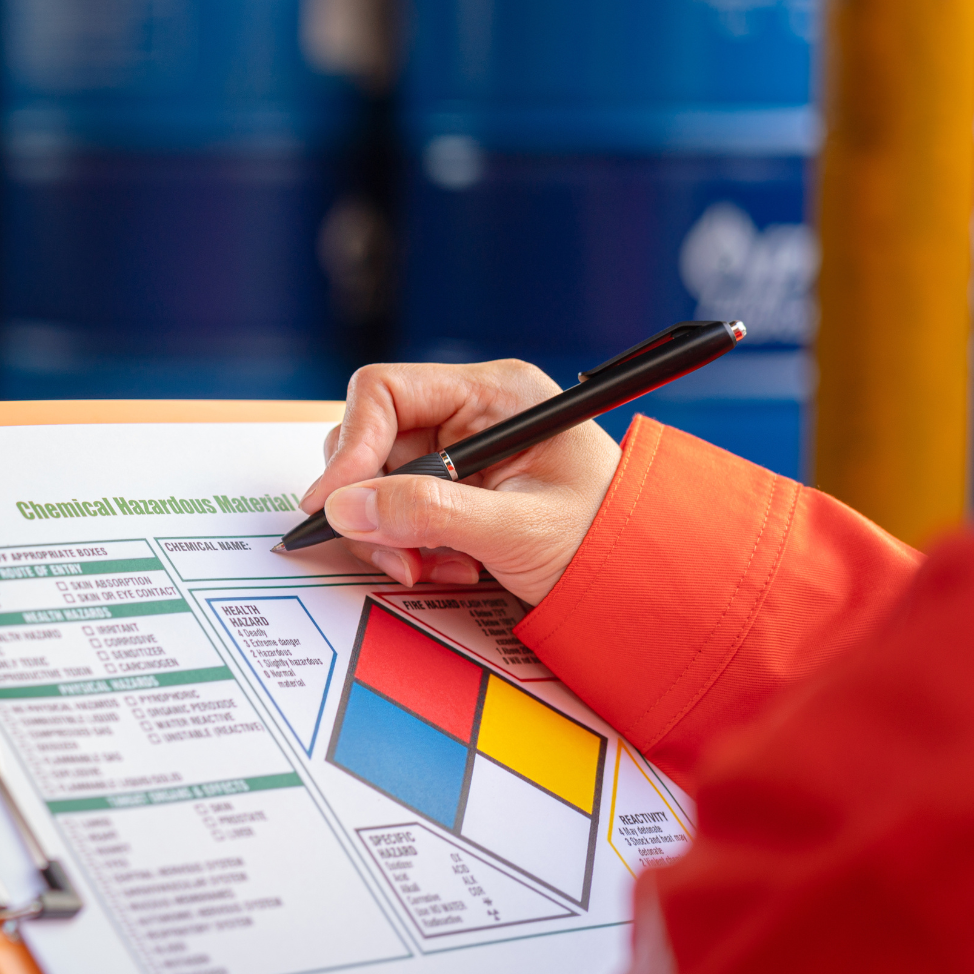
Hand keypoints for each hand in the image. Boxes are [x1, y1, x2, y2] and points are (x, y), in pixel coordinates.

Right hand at [298, 360, 620, 605]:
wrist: (638, 581)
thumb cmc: (603, 540)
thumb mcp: (517, 529)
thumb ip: (430, 514)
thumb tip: (346, 508)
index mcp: (493, 393)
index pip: (385, 392)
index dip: (351, 444)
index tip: (335, 503)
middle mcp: (467, 413)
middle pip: (371, 441)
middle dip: (373, 504)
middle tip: (397, 555)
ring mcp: (456, 453)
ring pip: (375, 483)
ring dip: (391, 534)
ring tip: (433, 568)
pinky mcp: (451, 490)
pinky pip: (396, 511)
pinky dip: (407, 546)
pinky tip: (448, 567)